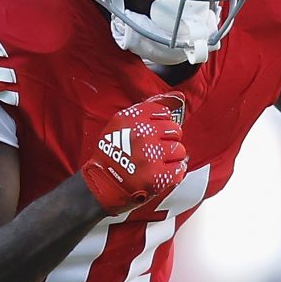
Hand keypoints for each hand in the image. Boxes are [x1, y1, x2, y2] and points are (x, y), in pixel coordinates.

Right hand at [80, 92, 188, 215]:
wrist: (101, 186)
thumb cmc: (111, 154)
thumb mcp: (120, 125)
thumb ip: (149, 109)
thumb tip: (179, 96)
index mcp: (130, 119)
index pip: (163, 112)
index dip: (162, 123)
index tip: (154, 132)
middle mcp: (141, 135)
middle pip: (174, 130)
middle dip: (168, 139)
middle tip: (157, 149)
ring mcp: (151, 156)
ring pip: (179, 150)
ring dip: (172, 157)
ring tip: (158, 162)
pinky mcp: (157, 176)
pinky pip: (179, 168)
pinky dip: (173, 172)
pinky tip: (160, 173)